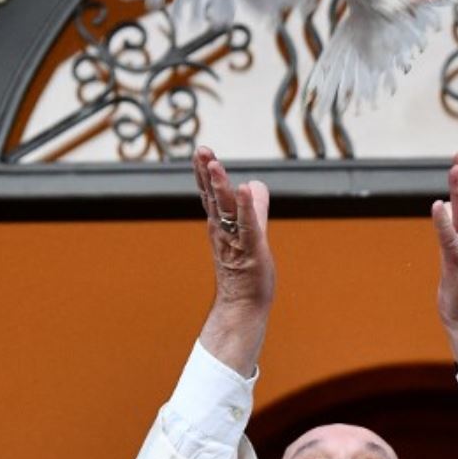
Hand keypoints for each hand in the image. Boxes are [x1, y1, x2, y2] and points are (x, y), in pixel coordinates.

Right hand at [193, 146, 273, 378]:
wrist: (244, 308)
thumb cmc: (247, 273)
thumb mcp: (252, 233)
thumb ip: (255, 209)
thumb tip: (255, 184)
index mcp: (222, 226)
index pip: (211, 195)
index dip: (206, 174)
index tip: (202, 152)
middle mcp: (225, 231)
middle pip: (213, 198)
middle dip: (208, 173)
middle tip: (202, 150)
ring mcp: (236, 241)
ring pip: (226, 209)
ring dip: (221, 186)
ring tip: (216, 164)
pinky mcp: (251, 251)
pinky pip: (247, 226)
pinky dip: (246, 208)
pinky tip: (244, 189)